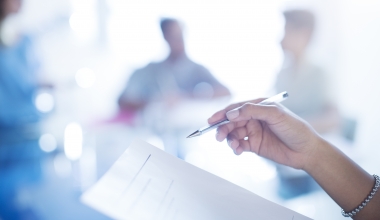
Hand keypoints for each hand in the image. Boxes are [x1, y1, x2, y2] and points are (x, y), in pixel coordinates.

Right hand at [208, 99, 322, 169]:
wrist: (307, 151)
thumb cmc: (295, 128)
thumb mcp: (275, 114)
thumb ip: (251, 111)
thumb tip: (231, 113)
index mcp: (259, 106)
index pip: (237, 108)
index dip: (223, 113)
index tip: (213, 120)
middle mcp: (254, 118)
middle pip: (232, 121)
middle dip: (223, 128)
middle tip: (219, 136)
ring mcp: (254, 132)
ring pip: (234, 134)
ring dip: (229, 139)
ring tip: (233, 145)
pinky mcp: (255, 145)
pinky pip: (239, 145)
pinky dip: (235, 147)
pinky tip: (238, 150)